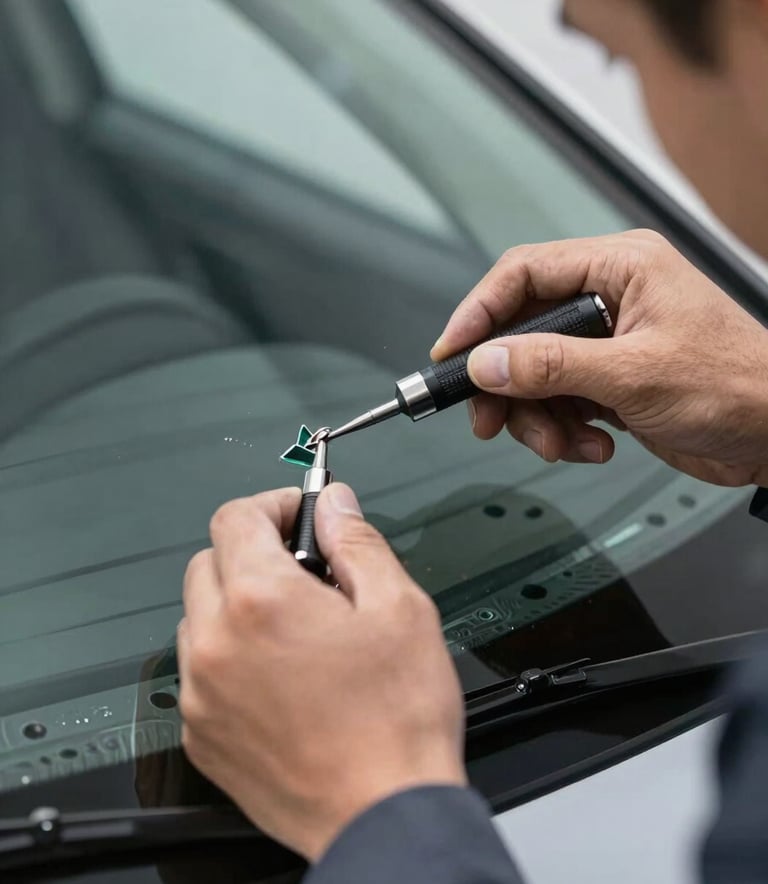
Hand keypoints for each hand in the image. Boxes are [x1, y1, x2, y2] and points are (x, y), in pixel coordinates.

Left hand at [178, 486, 465, 861]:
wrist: (383, 815)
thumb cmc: (397, 721)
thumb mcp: (400, 608)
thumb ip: (357, 542)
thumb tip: (335, 505)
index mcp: (263, 601)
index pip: (235, 516)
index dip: (272, 504)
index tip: (297, 515)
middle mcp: (217, 643)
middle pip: (208, 561)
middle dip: (251, 552)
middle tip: (303, 571)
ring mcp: (203, 694)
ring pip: (198, 617)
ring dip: (236, 606)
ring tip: (294, 629)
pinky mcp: (202, 735)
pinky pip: (200, 672)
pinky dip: (230, 658)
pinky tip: (279, 676)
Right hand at [432, 230, 767, 486]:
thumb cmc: (737, 386)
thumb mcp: (635, 374)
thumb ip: (553, 366)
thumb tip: (487, 363)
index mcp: (620, 268)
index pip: (524, 274)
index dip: (479, 313)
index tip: (451, 355)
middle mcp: (609, 298)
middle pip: (520, 332)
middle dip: (506, 384)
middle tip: (489, 421)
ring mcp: (607, 341)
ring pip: (534, 374)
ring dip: (538, 418)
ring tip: (564, 444)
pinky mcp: (609, 379)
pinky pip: (558, 402)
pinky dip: (565, 431)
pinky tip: (596, 446)